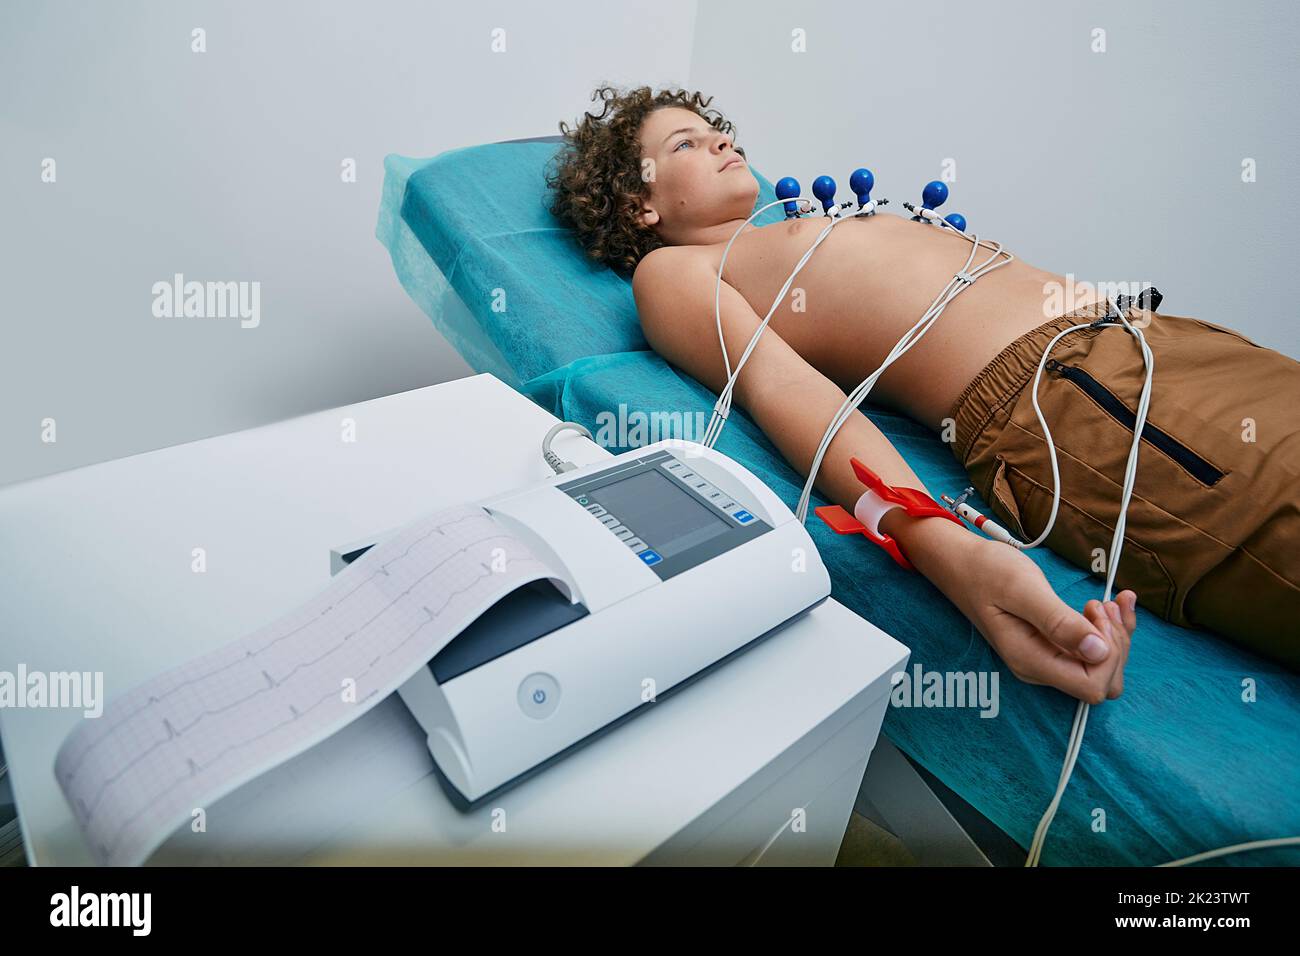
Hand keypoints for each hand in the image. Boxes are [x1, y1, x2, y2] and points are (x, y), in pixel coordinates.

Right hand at [948, 538, 1136, 703]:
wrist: (963, 565)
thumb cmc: (987, 572)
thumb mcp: (1022, 590)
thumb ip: (1058, 622)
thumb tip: (1098, 651)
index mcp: (1031, 660)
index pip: (1091, 686)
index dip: (1107, 655)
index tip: (1093, 614)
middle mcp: (1040, 668)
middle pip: (1102, 681)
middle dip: (1115, 644)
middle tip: (1100, 604)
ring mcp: (1046, 659)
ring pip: (1101, 667)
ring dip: (1114, 635)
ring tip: (1103, 602)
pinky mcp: (1051, 647)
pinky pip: (1090, 651)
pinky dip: (1108, 628)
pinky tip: (1108, 602)